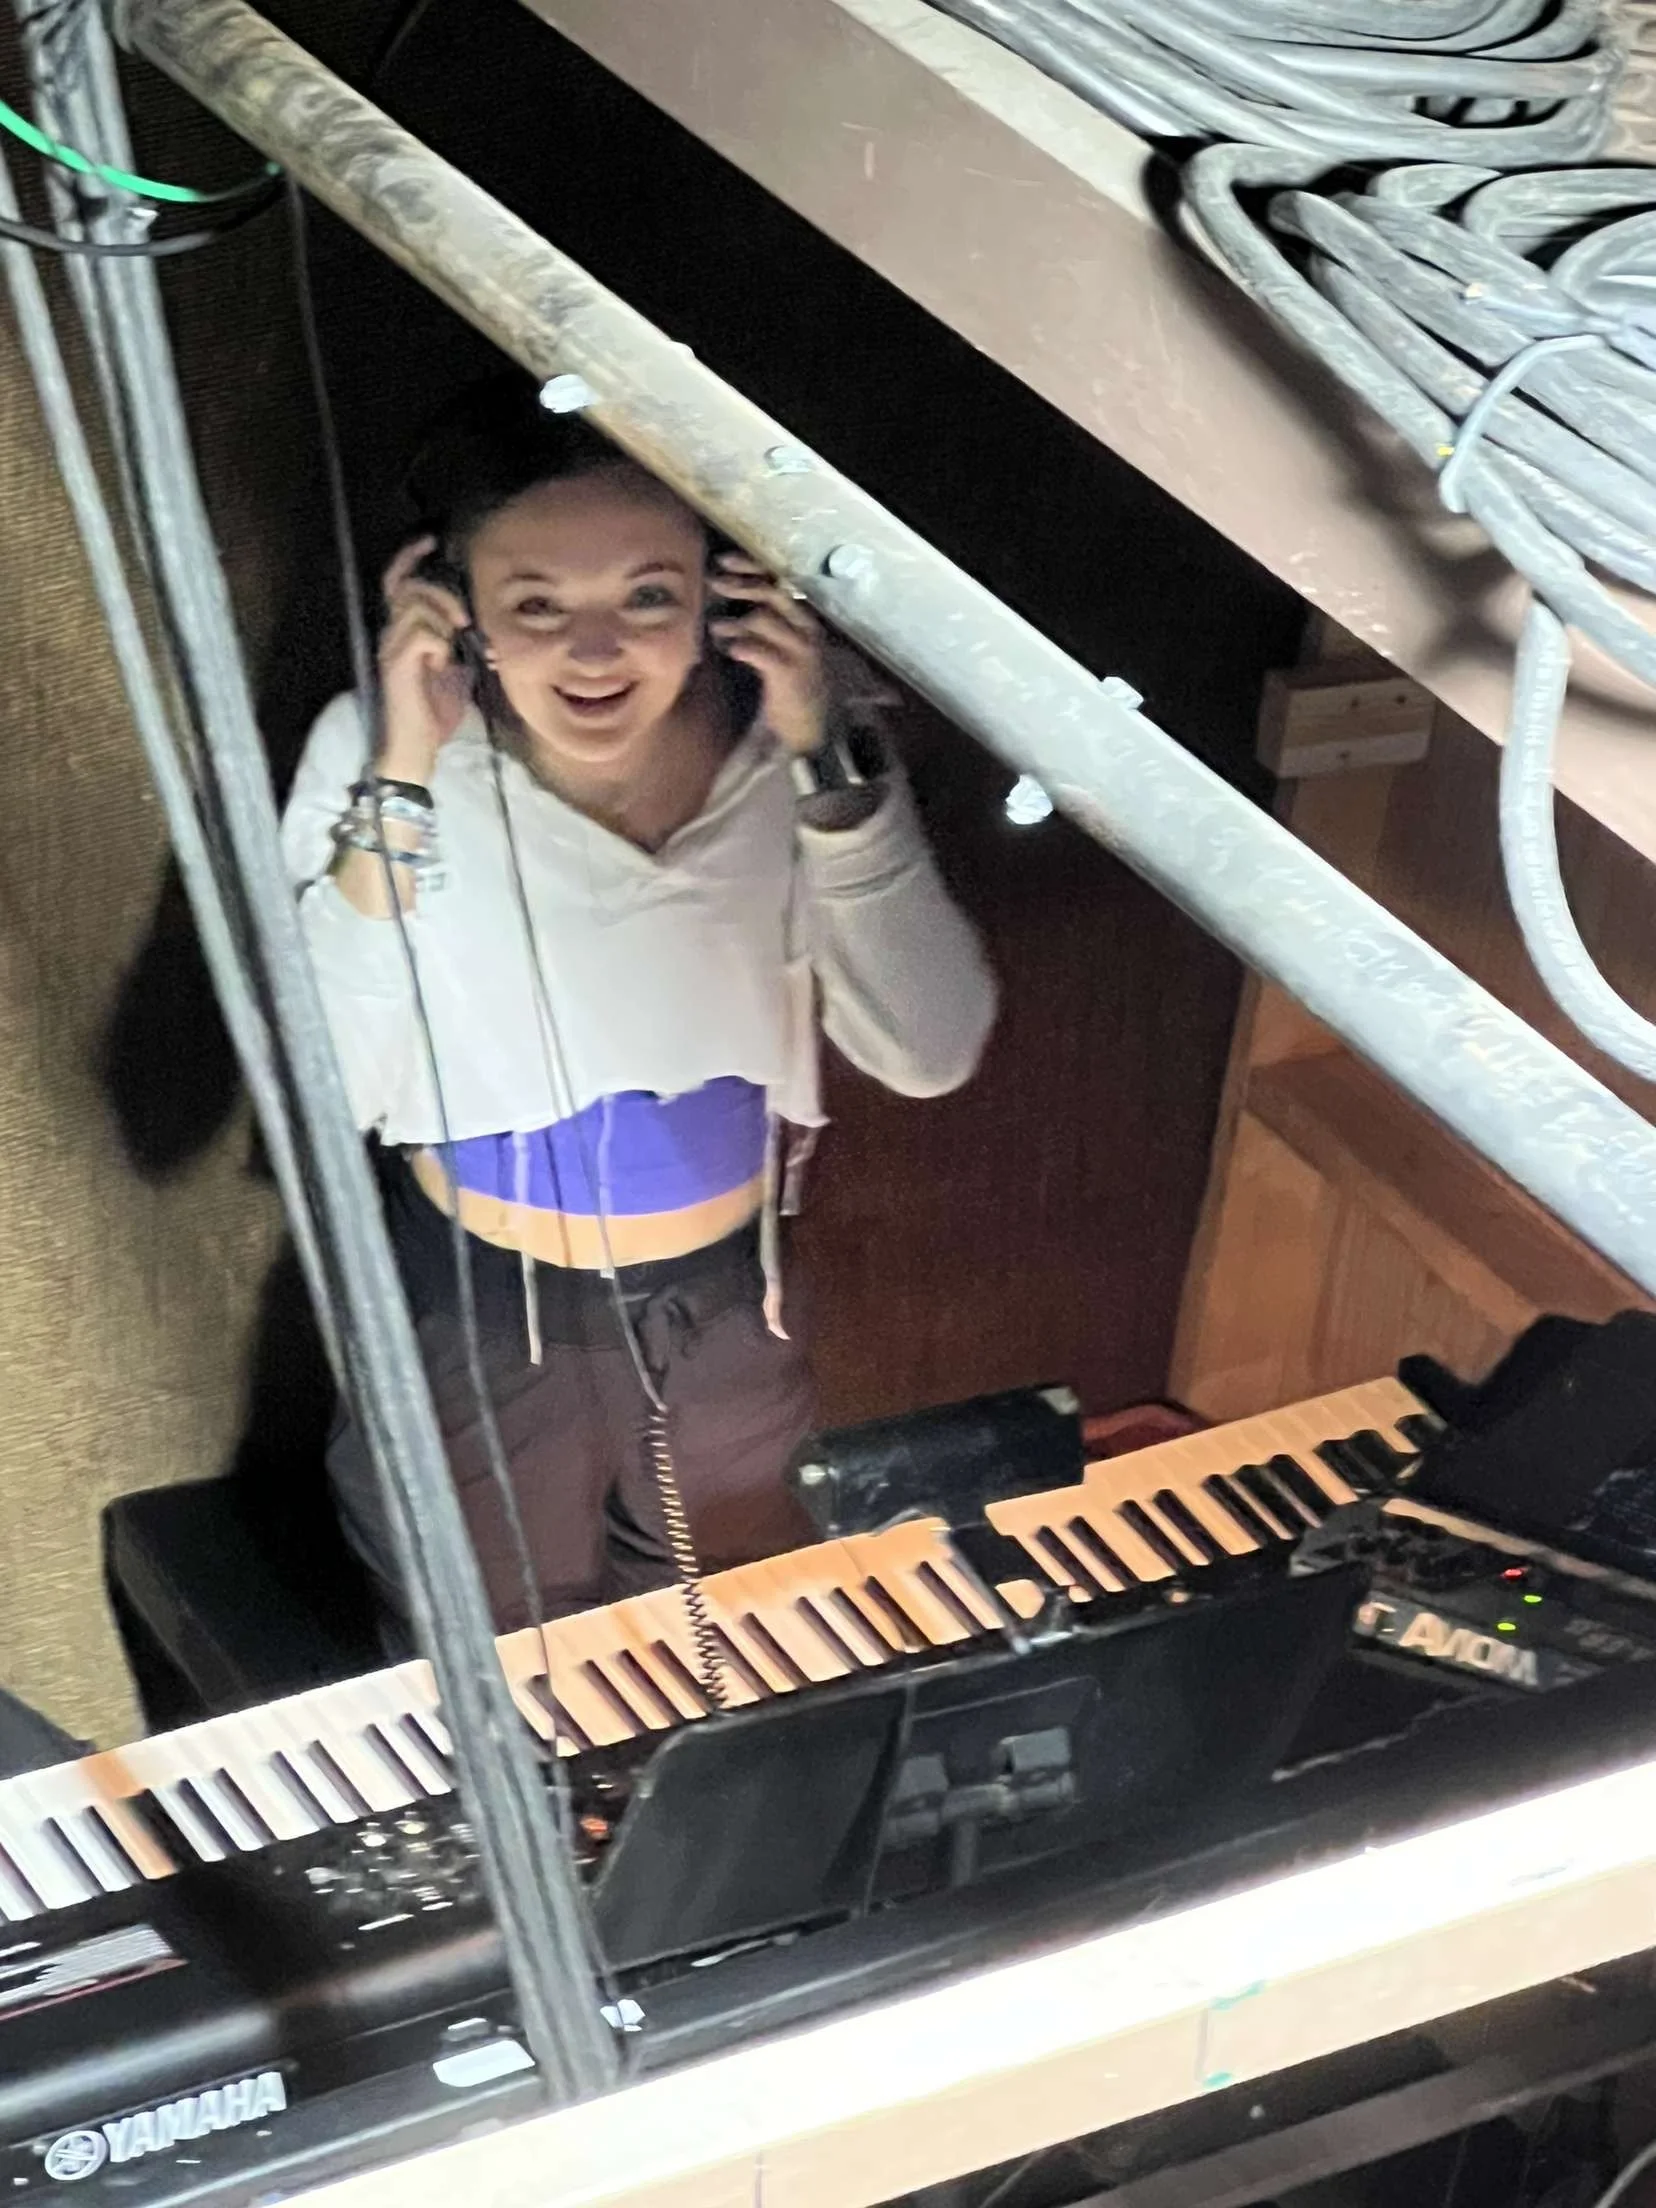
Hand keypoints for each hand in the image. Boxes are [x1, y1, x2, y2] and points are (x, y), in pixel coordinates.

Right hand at [376, 537, 473, 781]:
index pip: (399, 582)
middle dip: (442, 592)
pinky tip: (443, 663)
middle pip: (409, 587)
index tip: (431, 541)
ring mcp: (392, 648)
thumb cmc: (433, 715)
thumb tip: (484, 633)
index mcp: (404, 632)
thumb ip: (461, 647)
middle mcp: (392, 633)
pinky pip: (422, 635)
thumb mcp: (456, 674)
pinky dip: (439, 643)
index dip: (410, 558)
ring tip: (456, 642)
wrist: (416, 750)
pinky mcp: (397, 666)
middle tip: (464, 617)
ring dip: (444, 618)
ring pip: (417, 608)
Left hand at [709, 554, 827, 756]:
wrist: (808, 728)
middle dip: (740, 584)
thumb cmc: (789, 687)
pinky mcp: (789, 673)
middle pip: (772, 592)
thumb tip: (726, 597)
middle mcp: (806, 630)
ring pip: (762, 618)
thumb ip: (760, 623)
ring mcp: (800, 651)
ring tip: (717, 628)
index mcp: (804, 620)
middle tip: (714, 581)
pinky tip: (730, 649)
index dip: (752, 567)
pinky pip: (758, 650)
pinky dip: (740, 646)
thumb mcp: (780, 648)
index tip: (724, 560)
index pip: (780, 581)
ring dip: (734, 621)